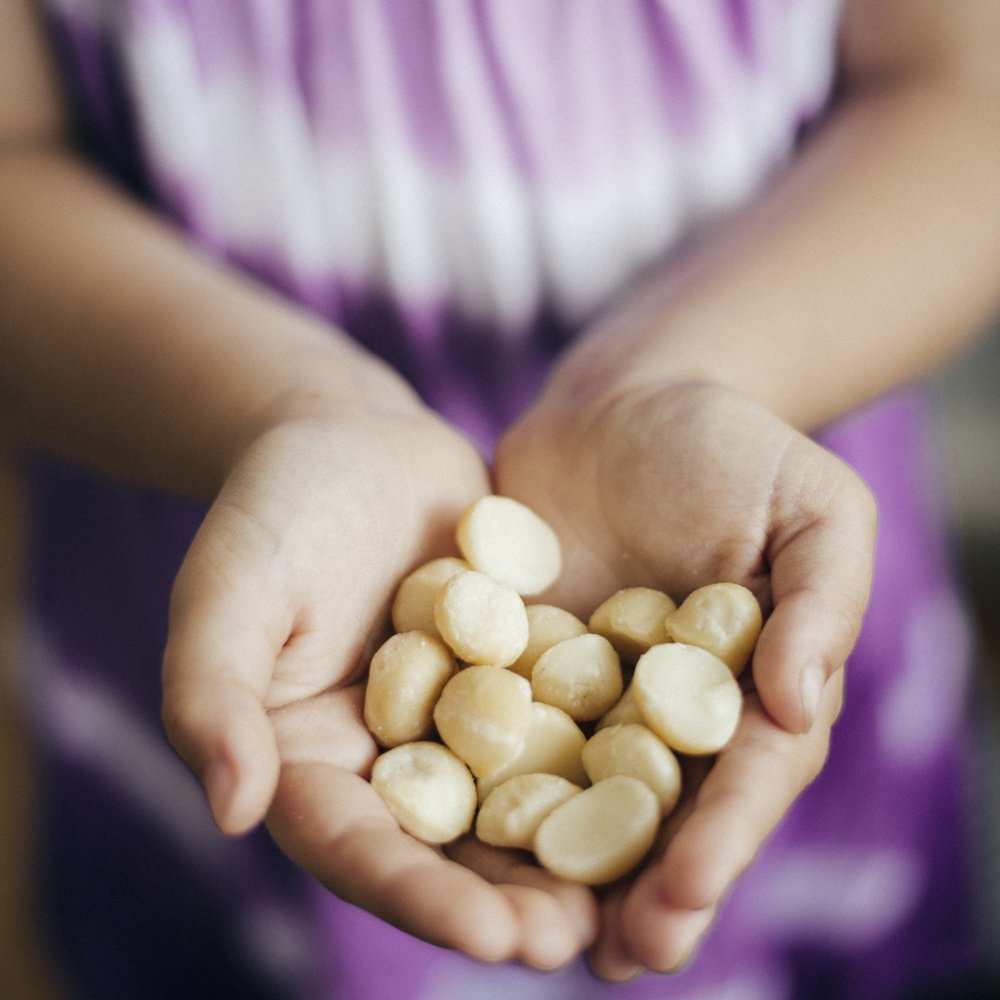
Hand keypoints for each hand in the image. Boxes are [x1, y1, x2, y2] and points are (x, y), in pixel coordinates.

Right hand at [160, 401, 597, 968]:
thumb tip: (231, 808)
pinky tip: (663, 786)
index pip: (358, 847)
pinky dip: (602, 759)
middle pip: (445, 849)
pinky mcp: (514, 672)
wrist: (355, 437)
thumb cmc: (275, 506)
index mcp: (309, 758)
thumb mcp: (228, 590)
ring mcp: (457, 717)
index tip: (491, 934)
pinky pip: (558, 723)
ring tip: (636, 895)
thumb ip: (211, 693)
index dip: (418, 898)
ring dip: (568, 853)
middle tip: (575, 940)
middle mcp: (389, 755)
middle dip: (506, 900)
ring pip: (513, 802)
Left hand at [493, 380, 875, 977]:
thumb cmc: (728, 445)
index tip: (688, 889)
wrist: (620, 404)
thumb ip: (822, 598)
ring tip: (535, 937)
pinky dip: (481, 784)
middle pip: (662, 813)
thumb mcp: (809, 502)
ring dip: (561, 870)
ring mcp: (588, 695)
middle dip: (646, 888)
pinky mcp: (517, 666)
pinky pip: (500, 731)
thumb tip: (800, 707)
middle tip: (620, 956)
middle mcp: (666, 711)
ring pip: (579, 797)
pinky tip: (450, 836)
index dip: (724, 837)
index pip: (744, 776)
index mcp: (748, 689)